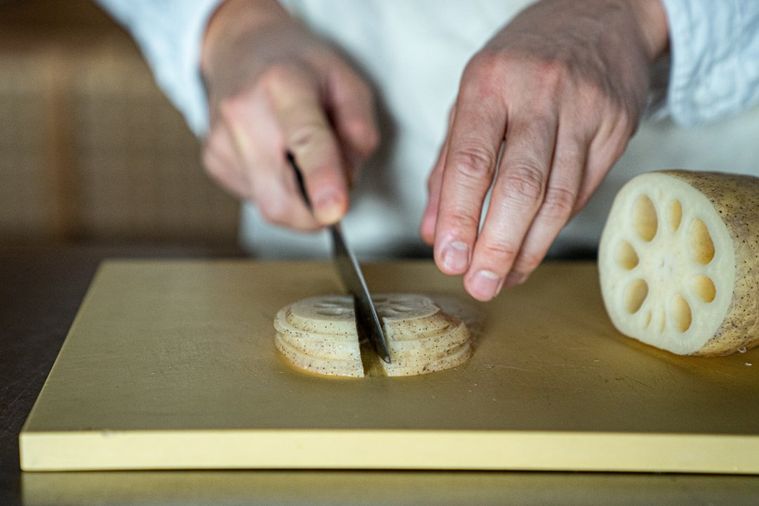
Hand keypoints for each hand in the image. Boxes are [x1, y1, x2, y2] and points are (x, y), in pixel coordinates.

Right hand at [201, 0, 378, 229]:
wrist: (242, 49)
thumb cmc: (303, 68)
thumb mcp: (348, 81)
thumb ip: (360, 129)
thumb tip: (348, 180)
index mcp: (284, 82)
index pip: (305, 137)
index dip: (322, 178)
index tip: (334, 210)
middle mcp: (243, 112)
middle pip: (281, 198)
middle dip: (316, 213)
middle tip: (335, 188)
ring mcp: (221, 140)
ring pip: (271, 205)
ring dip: (299, 195)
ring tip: (299, 152)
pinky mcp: (213, 161)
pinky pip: (257, 198)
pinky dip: (278, 188)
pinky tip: (277, 153)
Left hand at [420, 0, 667, 300]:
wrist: (601, 14)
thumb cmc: (523, 60)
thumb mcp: (472, 96)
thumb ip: (447, 163)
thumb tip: (433, 230)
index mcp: (490, 81)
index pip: (471, 160)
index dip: (459, 217)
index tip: (448, 259)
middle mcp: (539, 93)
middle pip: (520, 185)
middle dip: (497, 246)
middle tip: (480, 284)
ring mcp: (585, 110)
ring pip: (559, 196)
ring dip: (529, 248)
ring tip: (505, 278)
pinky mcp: (618, 127)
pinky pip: (584, 189)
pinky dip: (554, 227)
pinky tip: (532, 249)